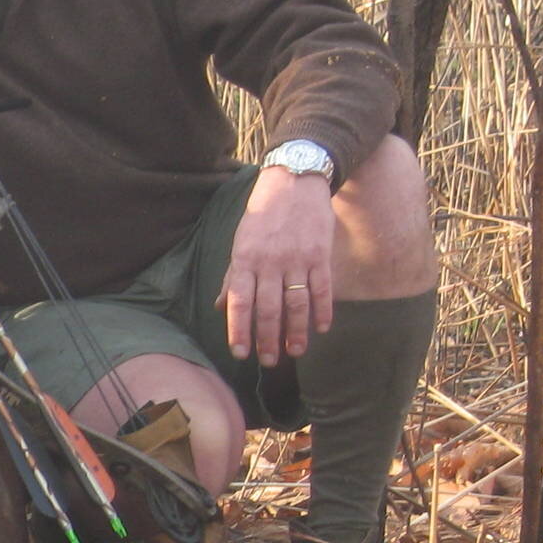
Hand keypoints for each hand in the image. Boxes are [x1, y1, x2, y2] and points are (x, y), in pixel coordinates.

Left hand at [220, 168, 335, 365]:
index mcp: (245, 260)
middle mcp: (269, 262)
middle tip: (269, 361)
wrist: (295, 181)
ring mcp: (297, 258)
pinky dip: (322, 310)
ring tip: (295, 351)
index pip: (239, 302)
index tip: (239, 353)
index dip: (238, 329)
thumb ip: (233, 276)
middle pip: (268, 308)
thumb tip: (220, 307)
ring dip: (296, 331)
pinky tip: (321, 328)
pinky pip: (322, 288)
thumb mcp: (240, 242)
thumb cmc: (263, 216)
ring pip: (296, 303)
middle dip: (267, 338)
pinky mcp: (321, 254)